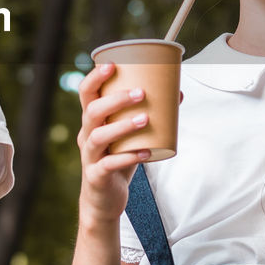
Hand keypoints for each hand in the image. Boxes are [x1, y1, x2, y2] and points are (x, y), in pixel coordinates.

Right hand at [75, 62, 151, 224]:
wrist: (104, 200)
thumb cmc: (117, 160)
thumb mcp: (129, 136)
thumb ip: (148, 115)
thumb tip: (178, 94)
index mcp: (91, 121)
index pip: (86, 94)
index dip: (95, 78)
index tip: (111, 64)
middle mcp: (86, 135)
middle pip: (92, 111)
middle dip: (116, 99)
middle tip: (141, 93)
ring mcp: (90, 156)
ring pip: (99, 137)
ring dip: (122, 126)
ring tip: (145, 119)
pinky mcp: (97, 176)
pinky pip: (109, 164)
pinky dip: (128, 157)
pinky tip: (145, 152)